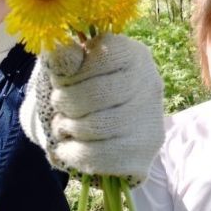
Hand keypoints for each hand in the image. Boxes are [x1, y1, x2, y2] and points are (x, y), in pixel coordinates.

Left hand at [21, 33, 164, 183]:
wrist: (110, 125)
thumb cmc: (88, 88)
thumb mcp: (75, 66)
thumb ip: (66, 57)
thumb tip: (62, 55)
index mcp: (134, 54)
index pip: (98, 58)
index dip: (70, 73)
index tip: (63, 80)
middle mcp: (150, 83)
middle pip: (93, 95)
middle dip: (64, 103)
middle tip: (60, 106)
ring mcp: (150, 119)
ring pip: (94, 127)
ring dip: (67, 128)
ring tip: (65, 125)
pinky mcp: (144, 151)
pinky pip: (98, 155)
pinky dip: (73, 153)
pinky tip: (69, 147)